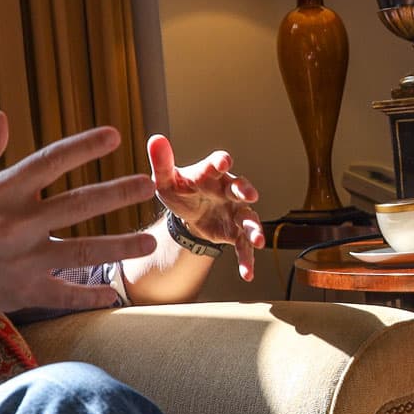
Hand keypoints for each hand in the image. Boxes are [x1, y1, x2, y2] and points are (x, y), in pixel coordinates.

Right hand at [0, 112, 158, 322]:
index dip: (84, 146)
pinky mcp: (21, 292)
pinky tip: (113, 295)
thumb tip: (4, 117)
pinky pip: (65, 294)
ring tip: (150, 240)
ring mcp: (21, 260)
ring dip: (121, 245)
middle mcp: (16, 223)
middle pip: (79, 204)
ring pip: (84, 250)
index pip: (50, 161)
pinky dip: (90, 296)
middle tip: (149, 184)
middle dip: (118, 193)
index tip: (114, 135)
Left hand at [149, 134, 263, 281]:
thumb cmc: (180, 190)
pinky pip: (243, 246)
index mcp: (210, 174)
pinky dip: (247, 259)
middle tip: (250, 194)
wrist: (188, 213)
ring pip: (248, 219)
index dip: (220, 162)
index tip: (223, 161)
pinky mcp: (234, 232)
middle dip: (245, 190)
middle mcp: (228, 190)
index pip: (216, 164)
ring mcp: (234, 212)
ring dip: (254, 229)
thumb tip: (155, 139)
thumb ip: (162, 162)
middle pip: (240, 188)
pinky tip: (247, 274)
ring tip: (258, 240)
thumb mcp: (166, 179)